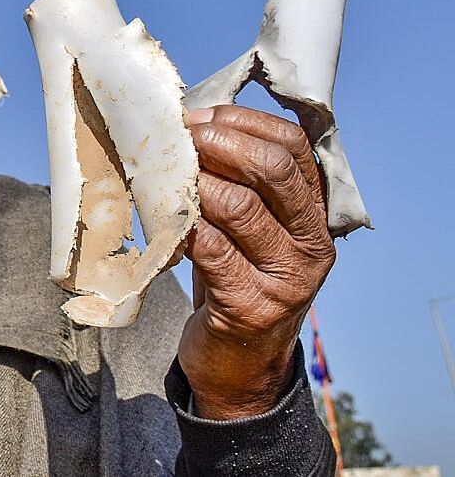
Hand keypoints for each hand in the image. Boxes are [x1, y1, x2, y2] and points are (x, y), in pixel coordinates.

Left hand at [178, 105, 334, 419]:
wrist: (238, 361)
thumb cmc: (234, 277)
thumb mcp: (249, 228)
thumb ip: (237, 181)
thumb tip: (186, 122)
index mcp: (315, 211)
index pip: (292, 145)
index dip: (242, 121)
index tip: (196, 116)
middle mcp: (312, 242)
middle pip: (272, 169)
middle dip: (219, 143)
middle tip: (178, 140)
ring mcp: (286, 277)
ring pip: (239, 206)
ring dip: (193, 184)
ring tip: (162, 176)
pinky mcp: (251, 305)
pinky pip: (210, 250)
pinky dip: (180, 227)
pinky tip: (162, 221)